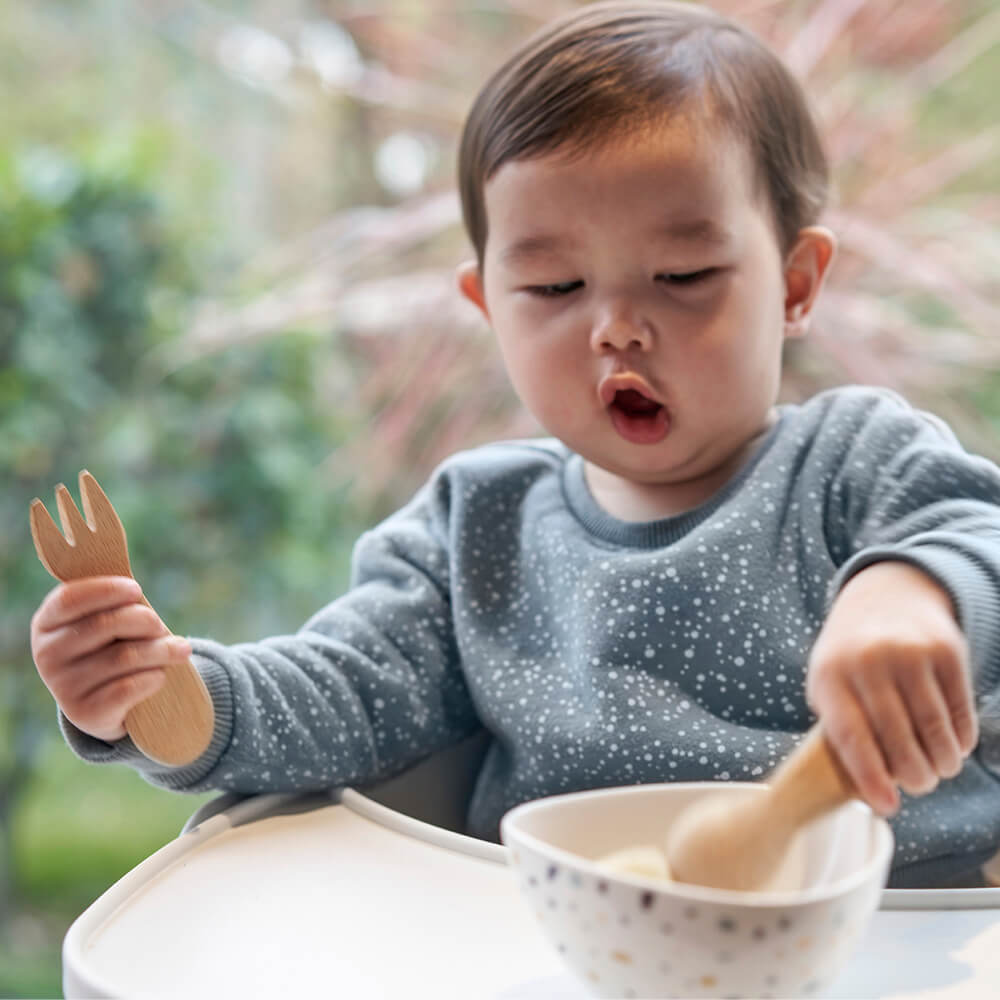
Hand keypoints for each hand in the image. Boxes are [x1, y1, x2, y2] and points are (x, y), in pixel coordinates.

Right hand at [30, 576, 190, 742]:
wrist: (107, 705)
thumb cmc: (112, 647)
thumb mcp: (107, 621)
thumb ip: (116, 602)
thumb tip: (134, 590)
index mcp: (47, 623)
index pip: (70, 598)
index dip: (107, 590)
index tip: (136, 589)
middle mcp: (47, 655)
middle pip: (104, 625)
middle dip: (144, 620)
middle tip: (160, 626)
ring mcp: (62, 687)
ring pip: (124, 656)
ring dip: (161, 650)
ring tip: (180, 650)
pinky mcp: (84, 713)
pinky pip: (128, 688)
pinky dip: (154, 678)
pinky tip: (160, 676)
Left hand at [806, 561, 976, 815]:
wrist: (885, 597)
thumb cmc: (850, 656)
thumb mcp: (829, 682)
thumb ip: (840, 729)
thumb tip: (867, 790)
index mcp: (830, 674)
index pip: (850, 736)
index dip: (870, 776)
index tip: (887, 807)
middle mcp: (868, 660)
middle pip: (898, 737)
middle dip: (914, 774)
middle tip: (920, 786)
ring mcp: (909, 653)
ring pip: (934, 728)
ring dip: (941, 762)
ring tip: (938, 771)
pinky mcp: (946, 650)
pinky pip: (959, 709)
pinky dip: (960, 738)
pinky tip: (954, 747)